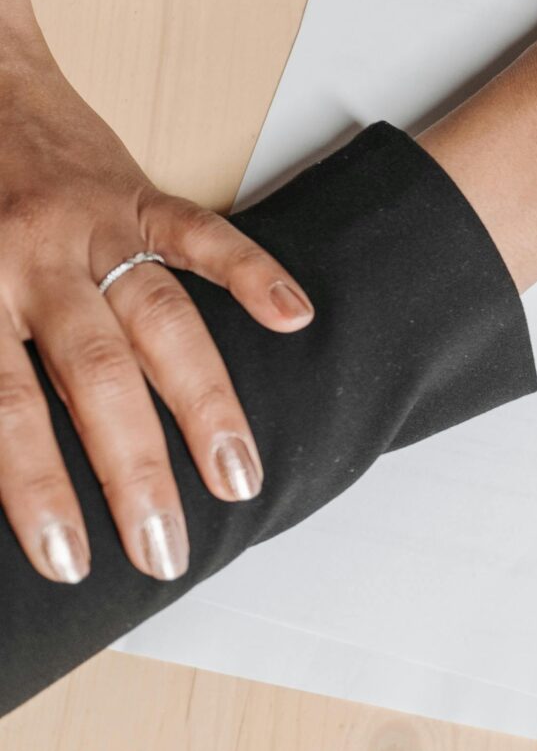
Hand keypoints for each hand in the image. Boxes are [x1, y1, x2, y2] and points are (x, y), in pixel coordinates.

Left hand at [0, 0, 312, 584]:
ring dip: (205, 406)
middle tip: (164, 548)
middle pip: (93, 380)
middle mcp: (26, 261)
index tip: (67, 558)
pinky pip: (203, 233)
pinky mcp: (134, 193)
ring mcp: (88, 226)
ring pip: (158, 325)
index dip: (36, 488)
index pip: (4, 409)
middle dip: (134, 472)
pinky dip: (252, 273)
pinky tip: (295, 319)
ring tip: (239, 479)